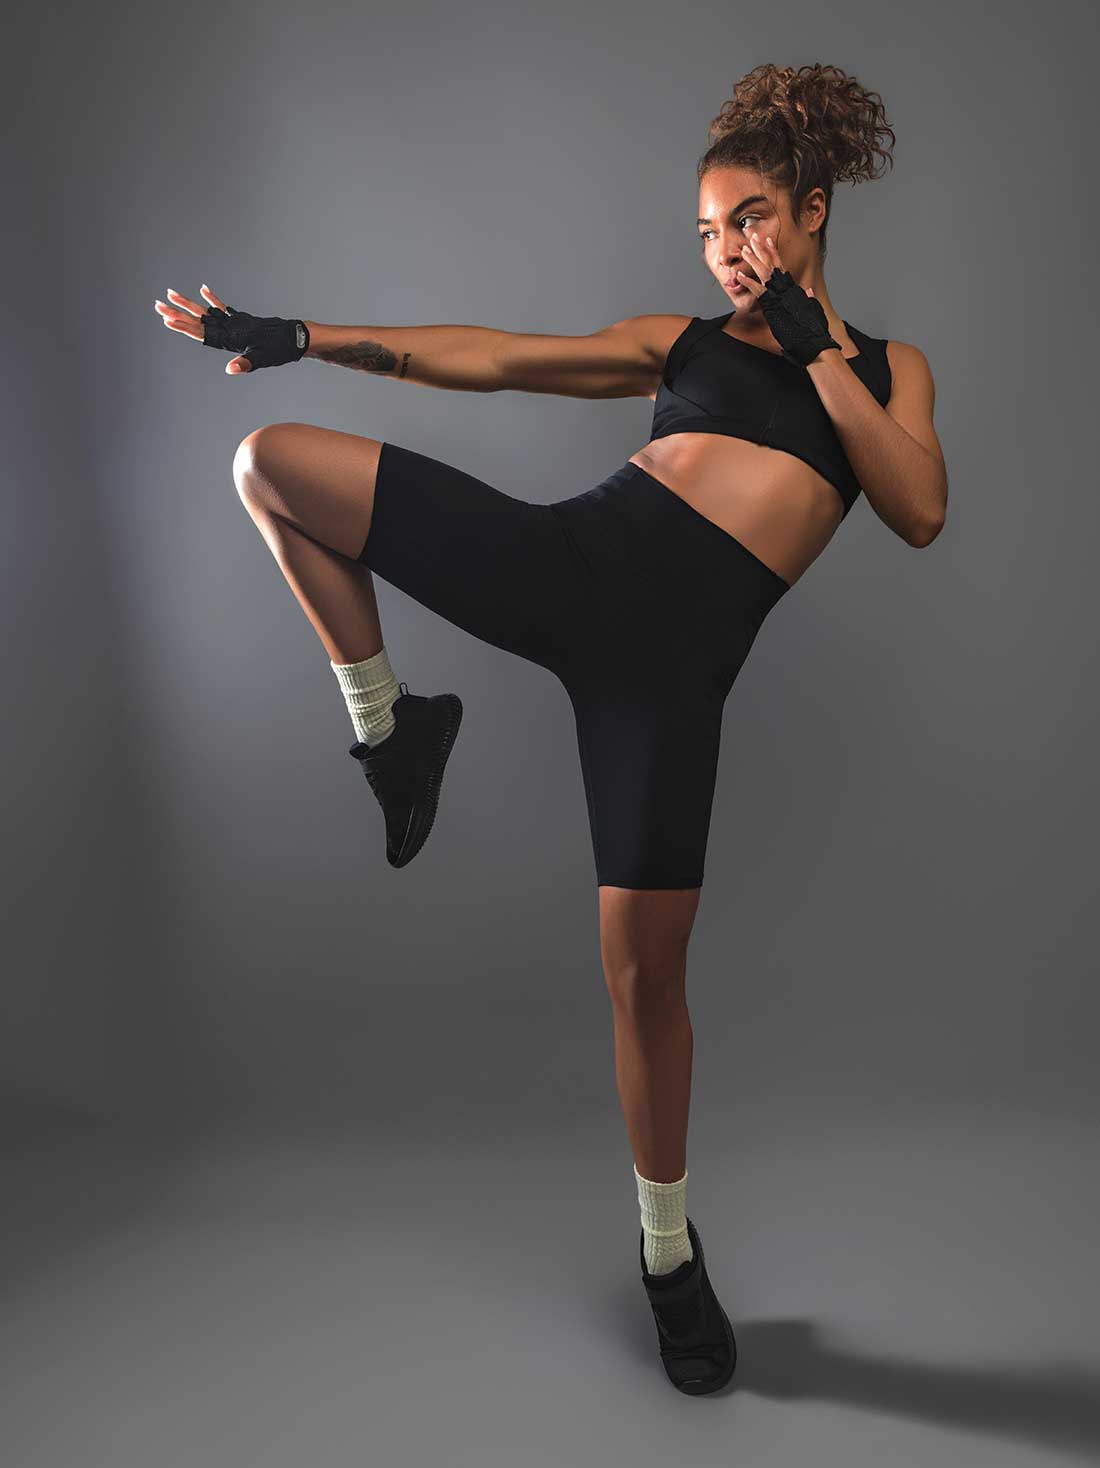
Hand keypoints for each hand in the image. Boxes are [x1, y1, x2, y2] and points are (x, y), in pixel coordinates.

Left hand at [153, 285, 308, 371]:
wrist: (295, 340)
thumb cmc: (280, 349)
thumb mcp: (262, 357)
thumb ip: (246, 364)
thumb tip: (230, 369)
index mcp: (228, 341)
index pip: (200, 333)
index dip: (183, 326)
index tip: (166, 318)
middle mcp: (226, 333)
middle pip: (196, 322)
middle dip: (176, 313)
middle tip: (157, 305)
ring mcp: (232, 326)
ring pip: (205, 314)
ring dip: (188, 305)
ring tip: (171, 294)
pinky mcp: (241, 320)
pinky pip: (223, 309)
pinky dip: (213, 300)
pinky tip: (204, 290)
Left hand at [733, 234, 839, 366]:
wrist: (813, 340)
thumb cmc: (813, 329)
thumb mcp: (811, 310)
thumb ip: (808, 300)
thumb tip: (809, 292)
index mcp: (792, 288)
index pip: (781, 266)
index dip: (773, 252)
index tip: (767, 240)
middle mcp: (786, 288)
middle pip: (771, 264)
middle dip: (761, 248)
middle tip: (752, 236)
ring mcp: (780, 295)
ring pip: (764, 273)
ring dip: (753, 260)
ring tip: (743, 249)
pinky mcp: (774, 306)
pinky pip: (758, 292)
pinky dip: (748, 282)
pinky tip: (738, 276)